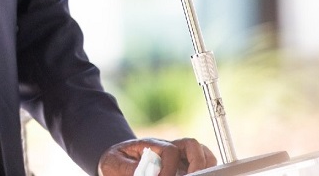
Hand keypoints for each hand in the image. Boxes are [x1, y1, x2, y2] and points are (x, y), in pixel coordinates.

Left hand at [98, 137, 216, 175]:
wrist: (114, 161)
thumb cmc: (115, 162)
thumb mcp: (116, 165)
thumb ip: (131, 169)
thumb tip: (152, 174)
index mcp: (151, 144)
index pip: (170, 151)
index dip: (170, 168)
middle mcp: (167, 147)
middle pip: (192, 145)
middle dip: (197, 162)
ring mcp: (177, 156)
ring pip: (201, 152)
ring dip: (204, 165)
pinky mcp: (182, 166)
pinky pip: (201, 163)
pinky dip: (204, 168)